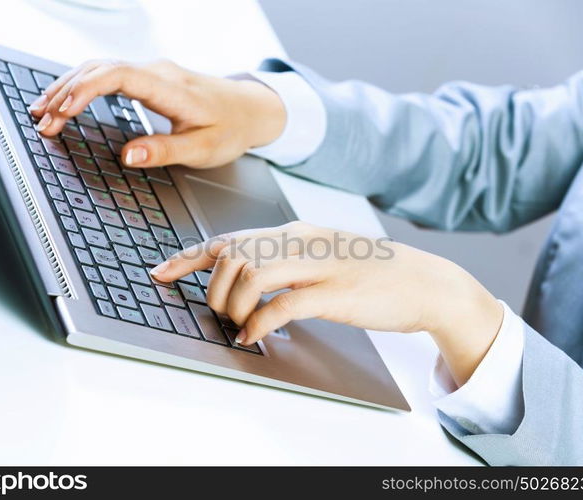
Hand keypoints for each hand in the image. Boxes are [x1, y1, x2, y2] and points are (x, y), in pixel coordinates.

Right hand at [28, 59, 285, 168]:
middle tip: (42, 122)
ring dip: (68, 87)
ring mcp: (152, 71)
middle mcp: (158, 72)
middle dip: (65, 93)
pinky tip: (66, 100)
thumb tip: (127, 156)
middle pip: (99, 69)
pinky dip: (82, 86)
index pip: (117, 76)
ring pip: (99, 68)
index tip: (62, 112)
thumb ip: (165, 151)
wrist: (250, 109)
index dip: (85, 91)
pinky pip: (107, 74)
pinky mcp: (149, 78)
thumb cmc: (230, 129)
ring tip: (42, 112)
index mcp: (170, 87)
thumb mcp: (203, 148)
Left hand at [151, 222, 503, 385]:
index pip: (229, 238)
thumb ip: (281, 264)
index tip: (160, 272)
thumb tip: (241, 280)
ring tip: (238, 323)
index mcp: (293, 232)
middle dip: (212, 288)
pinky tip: (255, 335)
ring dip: (233, 305)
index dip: (189, 256)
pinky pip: (283, 305)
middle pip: (233, 254)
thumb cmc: (367, 273)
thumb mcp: (318, 257)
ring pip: (252, 274)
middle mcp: (300, 241)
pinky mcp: (335, 292)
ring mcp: (318, 264)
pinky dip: (259, 322)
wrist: (421, 281)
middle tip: (220, 312)